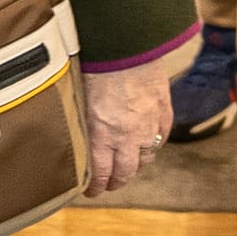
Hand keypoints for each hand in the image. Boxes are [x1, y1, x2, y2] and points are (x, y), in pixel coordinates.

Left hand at [83, 59, 166, 193]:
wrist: (126, 45)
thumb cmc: (96, 67)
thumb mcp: (80, 100)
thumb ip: (81, 123)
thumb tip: (72, 134)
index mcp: (101, 136)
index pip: (100, 174)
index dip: (96, 186)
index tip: (91, 190)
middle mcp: (127, 137)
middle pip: (125, 172)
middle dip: (116, 182)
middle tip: (110, 184)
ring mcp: (148, 125)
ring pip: (146, 158)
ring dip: (137, 164)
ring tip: (130, 165)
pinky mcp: (163, 110)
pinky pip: (162, 135)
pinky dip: (156, 142)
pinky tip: (150, 142)